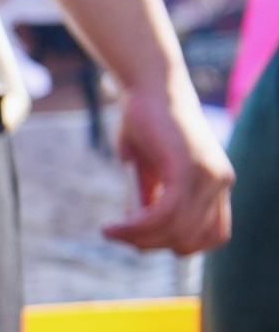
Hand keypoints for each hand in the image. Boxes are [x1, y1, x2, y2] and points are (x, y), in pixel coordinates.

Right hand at [105, 78, 233, 255]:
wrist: (149, 86)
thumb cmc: (145, 123)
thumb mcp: (148, 170)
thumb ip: (151, 200)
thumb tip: (138, 233)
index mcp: (216, 182)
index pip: (212, 236)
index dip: (178, 245)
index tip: (145, 237)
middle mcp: (220, 181)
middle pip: (190, 241)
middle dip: (152, 245)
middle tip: (121, 234)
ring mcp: (208, 175)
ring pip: (176, 231)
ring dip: (139, 238)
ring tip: (111, 231)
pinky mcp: (187, 168)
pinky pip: (164, 214)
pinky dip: (136, 227)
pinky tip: (113, 227)